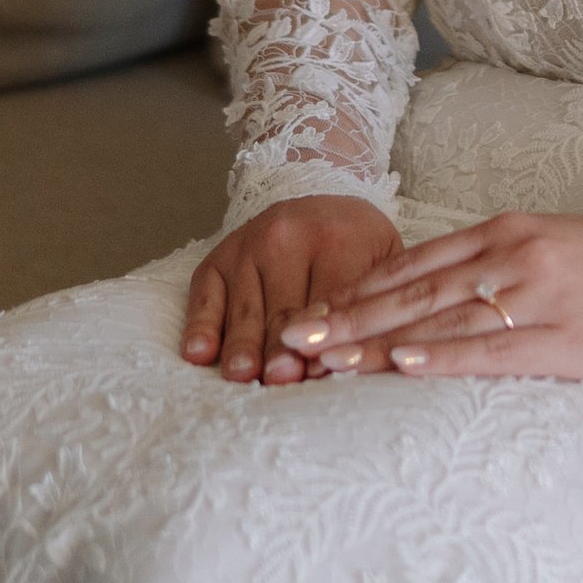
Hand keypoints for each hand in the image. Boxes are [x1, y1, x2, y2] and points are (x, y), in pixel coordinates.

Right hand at [180, 194, 403, 384]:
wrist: (321, 203)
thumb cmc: (358, 246)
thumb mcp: (383, 261)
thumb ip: (377, 305)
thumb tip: (367, 360)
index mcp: (337, 239)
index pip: (332, 302)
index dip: (328, 342)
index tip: (324, 374)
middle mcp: (287, 237)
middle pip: (285, 310)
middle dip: (284, 349)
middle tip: (283, 379)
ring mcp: (247, 247)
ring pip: (246, 310)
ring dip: (243, 346)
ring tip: (243, 375)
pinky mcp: (217, 258)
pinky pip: (205, 297)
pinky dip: (201, 327)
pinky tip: (199, 353)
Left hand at [291, 210, 582, 381]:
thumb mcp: (545, 246)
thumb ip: (487, 263)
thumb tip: (418, 295)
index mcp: (506, 230)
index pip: (413, 261)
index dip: (356, 290)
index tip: (308, 311)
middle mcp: (514, 255)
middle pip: (414, 292)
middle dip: (347, 320)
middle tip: (292, 340)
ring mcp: (538, 294)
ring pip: (441, 322)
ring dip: (377, 345)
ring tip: (325, 361)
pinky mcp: (564, 338)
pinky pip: (492, 350)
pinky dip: (442, 357)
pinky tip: (401, 365)